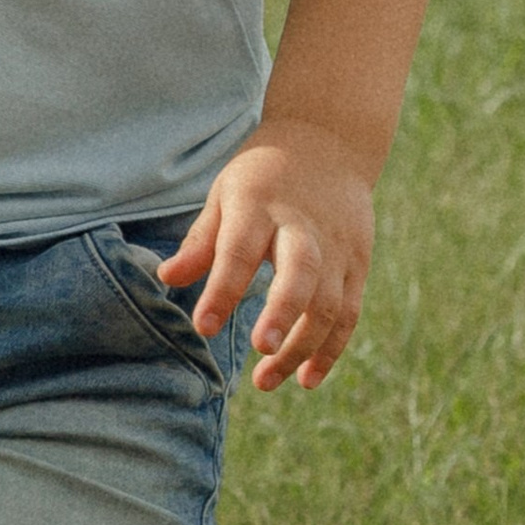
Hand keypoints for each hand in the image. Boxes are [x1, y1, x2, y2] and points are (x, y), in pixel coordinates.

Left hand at [157, 121, 376, 393]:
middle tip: (260, 349)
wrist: (330, 143)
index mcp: (260, 205)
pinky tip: (307, 380)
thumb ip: (201, 240)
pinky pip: (349, 313)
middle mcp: (303, 226)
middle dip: (282, 312)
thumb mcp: (226, 193)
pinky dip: (331, 349)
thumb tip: (167, 278)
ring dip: (301, 346)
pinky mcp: (358, 264)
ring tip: (266, 381)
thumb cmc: (263, 175)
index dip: (223, 289)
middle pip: (300, 272)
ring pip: (329, 302)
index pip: (240, 249)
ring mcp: (337, 248)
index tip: (202, 326)